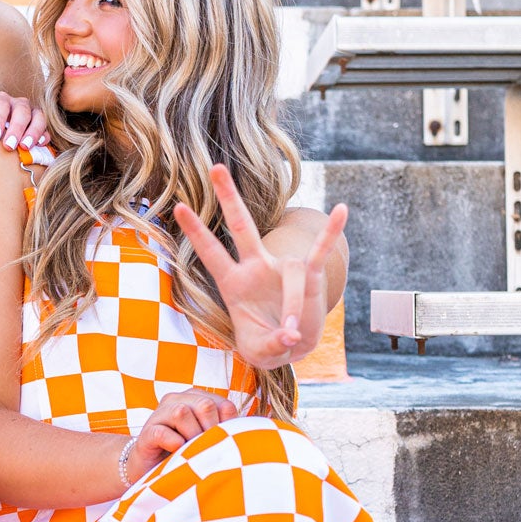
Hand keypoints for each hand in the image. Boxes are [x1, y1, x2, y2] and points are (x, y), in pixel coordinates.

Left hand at [0, 90, 50, 152]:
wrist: (1, 141)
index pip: (0, 105)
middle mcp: (17, 104)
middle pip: (20, 110)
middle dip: (15, 128)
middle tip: (8, 146)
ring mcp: (32, 113)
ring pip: (37, 117)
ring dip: (32, 132)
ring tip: (25, 148)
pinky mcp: (42, 125)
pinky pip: (46, 128)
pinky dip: (43, 136)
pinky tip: (39, 146)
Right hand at [121, 388, 238, 485]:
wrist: (152, 470)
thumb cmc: (186, 453)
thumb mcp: (208, 439)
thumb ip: (224, 429)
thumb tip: (243, 431)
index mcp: (196, 398)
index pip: (224, 405)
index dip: (227, 427)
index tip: (221, 444)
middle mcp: (177, 399)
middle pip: (204, 405)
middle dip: (210, 430)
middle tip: (206, 448)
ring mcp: (159, 414)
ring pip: (181, 412)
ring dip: (191, 436)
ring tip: (189, 451)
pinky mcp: (147, 433)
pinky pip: (163, 433)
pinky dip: (173, 444)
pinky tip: (176, 452)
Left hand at [173, 165, 346, 368]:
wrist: (292, 345)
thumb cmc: (267, 344)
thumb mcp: (258, 353)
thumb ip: (269, 346)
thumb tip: (291, 335)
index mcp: (234, 283)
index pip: (212, 253)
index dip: (197, 232)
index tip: (179, 207)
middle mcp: (257, 268)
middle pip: (241, 226)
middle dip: (229, 198)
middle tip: (215, 168)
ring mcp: (283, 268)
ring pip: (291, 273)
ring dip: (292, 307)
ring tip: (291, 335)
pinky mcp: (310, 276)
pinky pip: (320, 252)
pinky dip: (330, 233)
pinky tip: (341, 209)